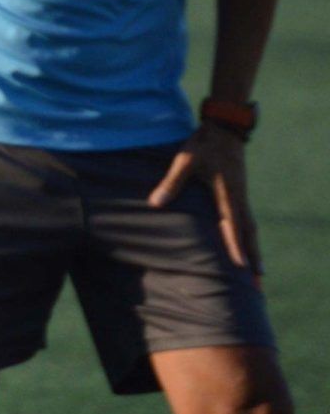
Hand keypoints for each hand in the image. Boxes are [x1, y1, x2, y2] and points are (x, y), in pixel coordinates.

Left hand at [149, 123, 260, 274]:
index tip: (241, 268)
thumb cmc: (203, 145)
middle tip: (258, 284)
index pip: (232, 227)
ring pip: (249, 229)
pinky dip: (247, 236)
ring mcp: (241, 196)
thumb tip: (155, 203)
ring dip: (252, 250)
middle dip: (252, 259)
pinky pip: (246, 220)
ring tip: (257, 273)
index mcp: (227, 195)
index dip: (235, 248)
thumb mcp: (184, 162)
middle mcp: (238, 199)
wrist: (223, 128)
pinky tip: (245, 244)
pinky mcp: (238, 192)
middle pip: (248, 235)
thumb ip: (171, 183)